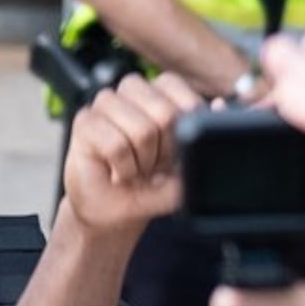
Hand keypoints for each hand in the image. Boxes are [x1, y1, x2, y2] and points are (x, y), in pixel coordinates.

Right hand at [57, 72, 202, 242]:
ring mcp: (105, 103)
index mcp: (158, 91)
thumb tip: (220, 106)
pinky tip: (117, 173)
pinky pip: (116, 145)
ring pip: (141, 130)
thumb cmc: (147, 186)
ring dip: (141, 161)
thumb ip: (203, 136)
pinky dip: (123, 168)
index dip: (180, 128)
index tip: (171, 153)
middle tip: (150, 165)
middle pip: (164, 113)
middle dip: (162, 151)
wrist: (112, 214)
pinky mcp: (84, 121)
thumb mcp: (185, 166)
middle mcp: (131, 91)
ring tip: (133, 169)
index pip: (179, 92)